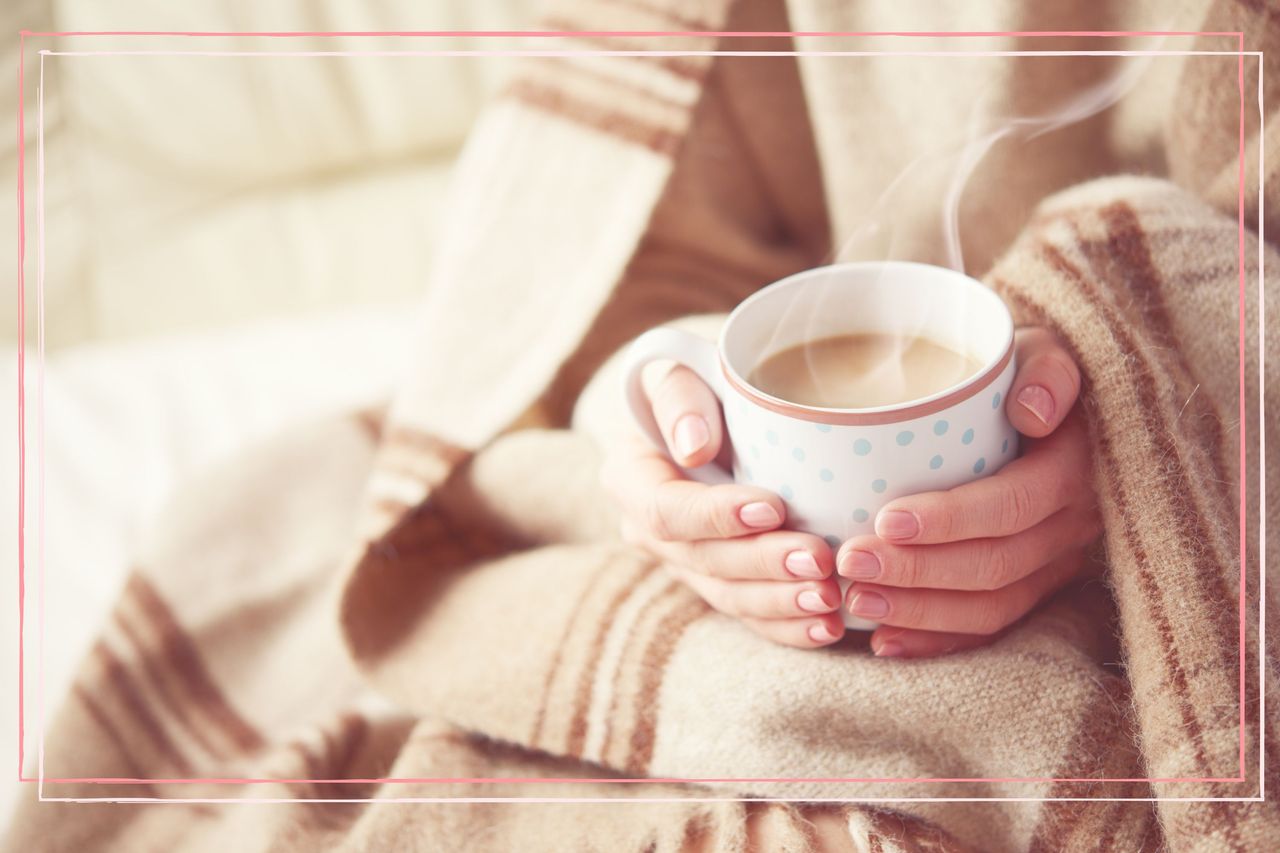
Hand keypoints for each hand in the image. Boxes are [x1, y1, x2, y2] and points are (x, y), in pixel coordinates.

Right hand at [600, 362, 846, 648]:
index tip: (773, 506)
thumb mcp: (675, 368)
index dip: (717, 517)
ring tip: (830, 600)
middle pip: (704, 561)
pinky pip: (750, 615)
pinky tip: (828, 628)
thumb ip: (678, 395)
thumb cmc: (697, 382)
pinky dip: (789, 626)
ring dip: (780, 603)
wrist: (707, 411)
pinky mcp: (720, 582)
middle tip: (819, 562)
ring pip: (729, 596)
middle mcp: (649, 531)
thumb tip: (694, 448)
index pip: (666, 511)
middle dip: (763, 566)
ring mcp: (684, 563)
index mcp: (631, 479)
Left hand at [836, 327, 1100, 657]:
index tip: (885, 518)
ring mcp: (1055, 565)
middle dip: (918, 573)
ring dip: (919, 612)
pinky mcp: (1033, 589)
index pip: (1013, 505)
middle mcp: (1072, 525)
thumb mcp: (1037, 349)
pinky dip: (935, 642)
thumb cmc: (1019, 372)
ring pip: (991, 607)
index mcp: (1073, 468)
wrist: (1041, 402)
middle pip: (996, 566)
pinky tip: (882, 644)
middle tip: (849, 563)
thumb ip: (1044, 368)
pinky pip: (988, 630)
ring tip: (855, 601)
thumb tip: (1032, 411)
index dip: (951, 519)